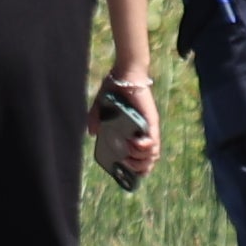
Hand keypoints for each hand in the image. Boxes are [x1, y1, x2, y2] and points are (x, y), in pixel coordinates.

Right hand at [88, 72, 159, 187]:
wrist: (124, 74)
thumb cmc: (114, 89)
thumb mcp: (100, 107)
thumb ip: (95, 120)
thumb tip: (92, 134)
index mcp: (133, 134)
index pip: (141, 160)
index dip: (135, 171)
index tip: (124, 171)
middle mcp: (143, 134)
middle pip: (148, 163)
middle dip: (136, 168)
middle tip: (124, 161)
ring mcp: (149, 129)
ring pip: (153, 156)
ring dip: (139, 159)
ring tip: (128, 151)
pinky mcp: (151, 122)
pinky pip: (154, 142)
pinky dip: (145, 148)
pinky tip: (134, 143)